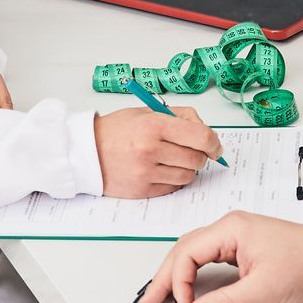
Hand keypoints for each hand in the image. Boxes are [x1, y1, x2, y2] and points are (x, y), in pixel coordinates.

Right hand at [94, 106, 224, 197]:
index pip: (201, 137)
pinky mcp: (143, 190)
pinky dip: (174, 179)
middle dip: (200, 155)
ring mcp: (146, 172)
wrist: (86, 152)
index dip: (214, 143)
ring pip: (188, 175)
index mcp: (154, 125)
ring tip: (172, 158)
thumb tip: (207, 132)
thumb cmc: (117, 130)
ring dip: (187, 168)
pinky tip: (161, 169)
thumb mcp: (148, 112)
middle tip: (192, 150)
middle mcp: (150, 150)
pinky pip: (173, 187)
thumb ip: (181, 117)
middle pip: (197, 159)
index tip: (215, 146)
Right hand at [134, 212, 302, 302]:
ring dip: (174, 274)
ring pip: (191, 251)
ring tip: (157, 296)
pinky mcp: (241, 245)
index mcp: (231, 228)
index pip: (187, 253)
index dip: (178, 283)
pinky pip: (206, 256)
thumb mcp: (264, 290)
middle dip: (162, 277)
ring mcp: (235, 234)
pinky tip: (183, 286)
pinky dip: (190, 271)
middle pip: (182, 249)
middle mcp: (229, 226)